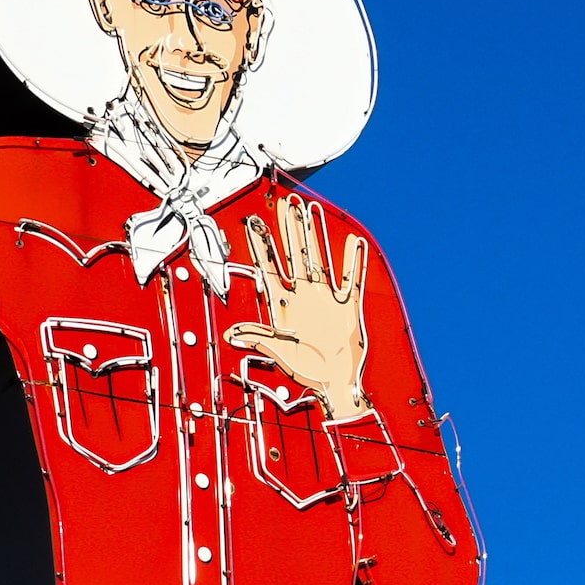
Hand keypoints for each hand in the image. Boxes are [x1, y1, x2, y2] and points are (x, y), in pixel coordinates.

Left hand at [225, 195, 370, 420]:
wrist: (335, 383)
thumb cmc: (306, 370)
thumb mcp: (278, 352)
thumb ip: (257, 338)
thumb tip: (231, 336)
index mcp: (283, 304)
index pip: (269, 267)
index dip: (261, 244)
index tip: (254, 221)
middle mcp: (303, 296)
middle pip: (295, 254)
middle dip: (291, 228)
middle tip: (288, 201)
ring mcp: (326, 298)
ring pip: (320, 258)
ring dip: (317, 234)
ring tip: (313, 210)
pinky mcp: (348, 306)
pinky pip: (351, 278)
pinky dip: (354, 261)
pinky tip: (354, 242)